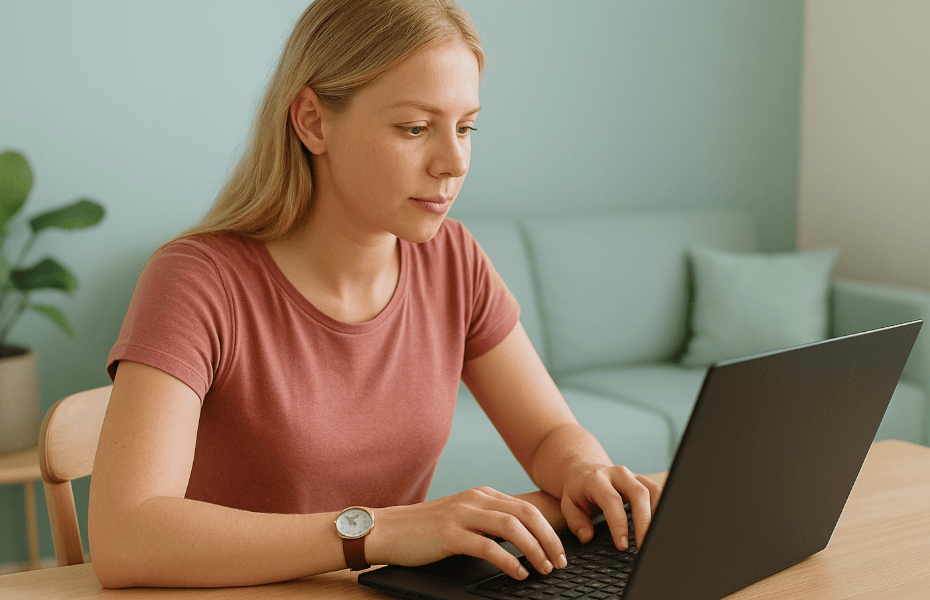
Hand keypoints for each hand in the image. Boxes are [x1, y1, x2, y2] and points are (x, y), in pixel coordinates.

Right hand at [366, 487, 566, 579]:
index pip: (526, 508)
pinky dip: (509, 561)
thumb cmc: (426, 529)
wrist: (388, 529)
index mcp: (482, 495)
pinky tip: (518, 573)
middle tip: (560, 561)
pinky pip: (487, 547)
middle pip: (525, 514)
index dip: (548, 529)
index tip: (560, 550)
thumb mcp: (462, 516)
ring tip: (544, 568)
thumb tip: (521, 538)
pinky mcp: (449, 534)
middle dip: (549, 539)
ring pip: (511, 527)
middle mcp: (475, 500)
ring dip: (534, 549)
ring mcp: (462, 515)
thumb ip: (488, 520)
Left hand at [560, 463, 662, 550]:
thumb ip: (575, 521)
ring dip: (657, 514)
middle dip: (644, 521)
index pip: (612, 500)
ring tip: (654, 537)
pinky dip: (662, 507)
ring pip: (653, 491)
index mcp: (597, 479)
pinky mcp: (642, 480)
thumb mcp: (568, 504)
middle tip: (643, 545)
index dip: (619, 524)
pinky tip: (659, 524)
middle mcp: (617, 474)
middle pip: (638, 493)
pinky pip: (658, 491)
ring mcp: (632, 475)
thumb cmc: (578, 489)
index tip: (622, 544)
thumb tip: (586, 536)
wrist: (585, 470)